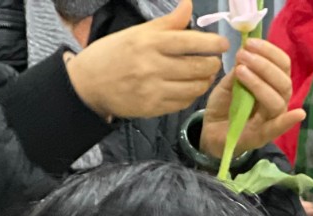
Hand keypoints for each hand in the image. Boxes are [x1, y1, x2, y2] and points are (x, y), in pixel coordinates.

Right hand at [65, 0, 225, 121]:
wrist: (89, 83)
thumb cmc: (115, 53)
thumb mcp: (138, 33)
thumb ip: (167, 23)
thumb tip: (189, 4)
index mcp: (149, 42)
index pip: (189, 42)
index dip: (211, 43)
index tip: (223, 44)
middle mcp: (152, 66)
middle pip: (197, 67)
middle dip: (212, 64)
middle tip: (214, 60)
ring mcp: (154, 89)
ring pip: (195, 87)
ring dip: (205, 80)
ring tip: (204, 74)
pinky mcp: (154, 108)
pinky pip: (184, 102)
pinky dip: (192, 94)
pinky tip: (190, 86)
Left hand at [200, 39, 304, 158]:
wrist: (210, 130)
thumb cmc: (225, 105)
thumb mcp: (229, 82)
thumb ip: (239, 70)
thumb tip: (245, 53)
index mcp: (272, 85)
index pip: (282, 65)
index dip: (270, 52)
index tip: (250, 42)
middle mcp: (277, 101)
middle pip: (284, 82)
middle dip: (264, 65)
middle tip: (242, 55)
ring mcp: (270, 120)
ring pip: (278, 101)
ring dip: (261, 83)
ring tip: (241, 71)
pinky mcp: (260, 136)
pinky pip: (277, 128)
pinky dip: (287, 122)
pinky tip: (298, 114)